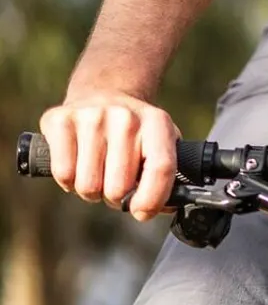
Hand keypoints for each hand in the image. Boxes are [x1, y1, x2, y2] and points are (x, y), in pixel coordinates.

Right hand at [39, 91, 180, 222]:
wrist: (103, 93)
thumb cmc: (133, 130)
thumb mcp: (158, 142)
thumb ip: (164, 175)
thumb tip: (168, 208)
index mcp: (157, 123)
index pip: (161, 168)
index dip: (152, 200)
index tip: (141, 212)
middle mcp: (126, 117)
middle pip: (118, 188)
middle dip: (115, 197)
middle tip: (114, 183)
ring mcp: (92, 117)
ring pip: (88, 186)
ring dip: (91, 191)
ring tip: (97, 172)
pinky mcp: (61, 121)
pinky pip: (63, 175)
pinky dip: (68, 181)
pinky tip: (77, 165)